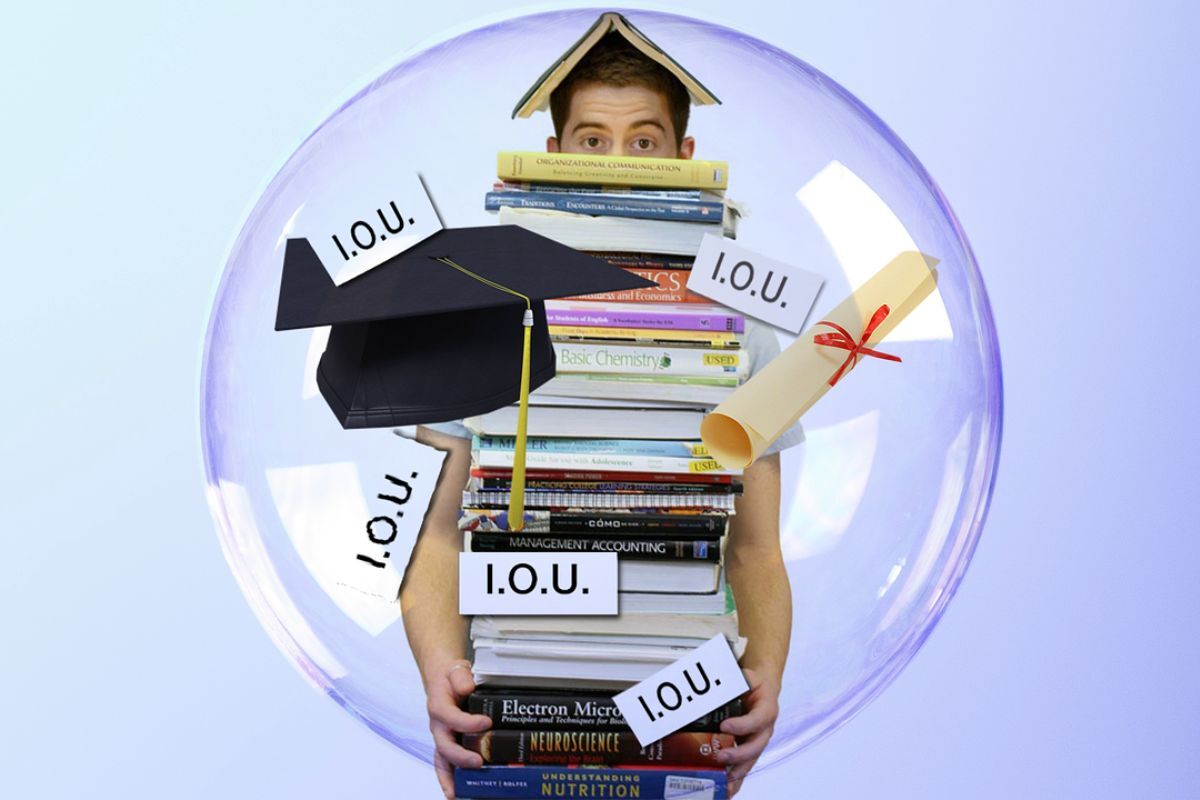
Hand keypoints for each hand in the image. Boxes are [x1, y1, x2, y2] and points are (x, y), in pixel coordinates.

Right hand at [425, 659, 491, 797]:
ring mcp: (442, 738)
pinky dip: (449, 780)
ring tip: (458, 794)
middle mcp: (438, 726)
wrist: (443, 680)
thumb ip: (461, 676)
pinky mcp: (448, 745)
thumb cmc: (451, 677)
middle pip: (445, 746)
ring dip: (451, 778)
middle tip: (478, 762)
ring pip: (443, 761)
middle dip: (461, 756)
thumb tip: (467, 687)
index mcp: (439, 707)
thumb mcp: (457, 670)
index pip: (451, 717)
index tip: (486, 722)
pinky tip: (455, 793)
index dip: (467, 722)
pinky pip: (446, 765)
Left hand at [717, 668, 779, 796]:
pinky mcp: (749, 750)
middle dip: (739, 754)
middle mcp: (765, 729)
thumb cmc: (753, 684)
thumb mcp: (746, 677)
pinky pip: (744, 766)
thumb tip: (713, 682)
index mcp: (767, 709)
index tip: (725, 726)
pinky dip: (736, 780)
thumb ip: (735, 680)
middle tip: (721, 756)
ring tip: (724, 783)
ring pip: (750, 760)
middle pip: (756, 746)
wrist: (762, 689)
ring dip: (737, 773)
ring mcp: (757, 742)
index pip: (759, 719)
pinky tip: (726, 790)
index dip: (743, 725)